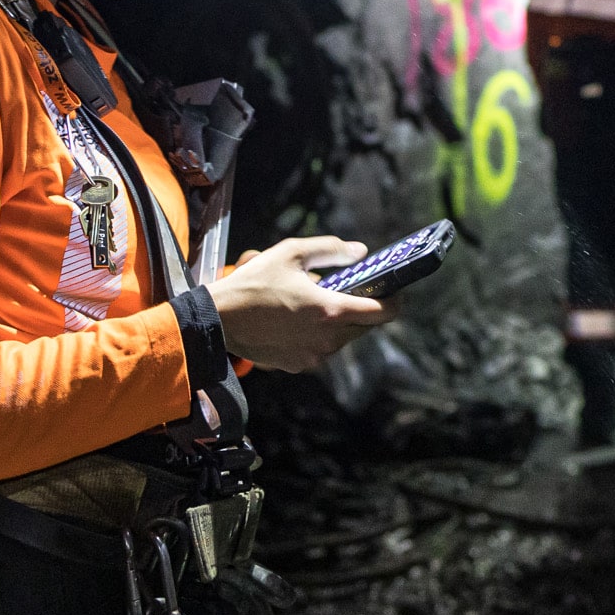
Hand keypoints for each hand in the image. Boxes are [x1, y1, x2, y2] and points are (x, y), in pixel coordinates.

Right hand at [209, 235, 390, 371]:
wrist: (219, 319)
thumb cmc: (254, 282)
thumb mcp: (292, 253)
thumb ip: (331, 249)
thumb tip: (361, 252)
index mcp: (330, 310)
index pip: (381, 313)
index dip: (394, 301)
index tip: (395, 292)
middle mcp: (326, 339)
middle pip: (363, 327)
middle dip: (364, 309)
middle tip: (353, 290)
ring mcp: (312, 356)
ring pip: (341, 339)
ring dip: (339, 322)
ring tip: (319, 301)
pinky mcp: (298, 365)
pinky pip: (320, 349)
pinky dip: (318, 335)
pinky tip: (300, 319)